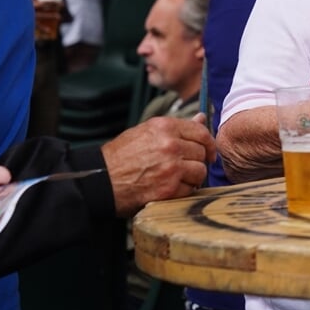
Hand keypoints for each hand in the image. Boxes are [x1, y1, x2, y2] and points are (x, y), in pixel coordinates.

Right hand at [103, 114, 217, 215]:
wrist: (100, 179)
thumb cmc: (120, 156)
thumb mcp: (146, 132)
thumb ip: (176, 127)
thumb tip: (202, 118)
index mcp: (164, 127)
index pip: (201, 131)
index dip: (208, 143)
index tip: (208, 152)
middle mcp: (170, 145)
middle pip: (202, 153)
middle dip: (197, 161)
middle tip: (185, 168)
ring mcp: (171, 168)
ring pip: (200, 172)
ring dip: (192, 178)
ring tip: (176, 179)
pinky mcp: (169, 189)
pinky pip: (190, 190)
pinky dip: (183, 191)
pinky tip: (169, 188)